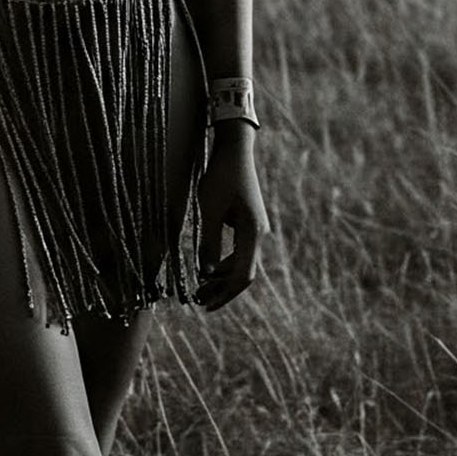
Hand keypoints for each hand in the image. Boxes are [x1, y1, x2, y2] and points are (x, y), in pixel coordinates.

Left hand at [194, 127, 267, 309]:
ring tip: (199, 288)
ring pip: (240, 263)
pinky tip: (207, 268)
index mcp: (252, 233)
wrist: (234, 149)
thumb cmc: (221, 176)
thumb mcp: (210, 209)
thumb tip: (205, 273)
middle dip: (221, 289)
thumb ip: (209, 242)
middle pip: (242, 273)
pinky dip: (223, 263)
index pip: (242, 276)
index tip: (206, 306)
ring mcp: (254, 229)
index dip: (225, 294)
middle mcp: (258, 234)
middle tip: (198, 301)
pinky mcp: (247, 223)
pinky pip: (238, 251)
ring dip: (220, 277)